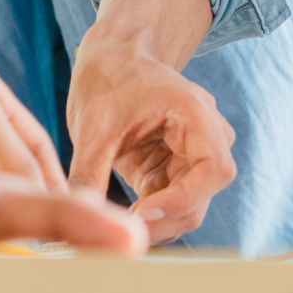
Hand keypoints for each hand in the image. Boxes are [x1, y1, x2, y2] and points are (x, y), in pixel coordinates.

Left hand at [63, 33, 235, 240]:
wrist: (111, 61)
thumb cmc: (107, 81)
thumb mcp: (93, 128)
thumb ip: (88, 175)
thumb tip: (79, 222)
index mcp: (195, 113)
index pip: (212, 169)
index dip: (181, 199)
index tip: (139, 214)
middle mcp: (205, 136)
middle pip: (202, 195)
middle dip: (164, 220)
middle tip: (119, 231)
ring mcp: (193, 155)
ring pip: (188, 207)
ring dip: (155, 224)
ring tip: (114, 228)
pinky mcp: (175, 171)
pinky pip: (170, 205)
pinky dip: (148, 218)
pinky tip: (120, 219)